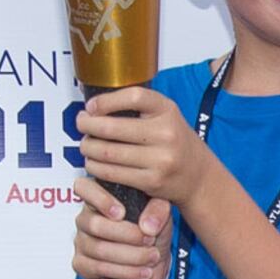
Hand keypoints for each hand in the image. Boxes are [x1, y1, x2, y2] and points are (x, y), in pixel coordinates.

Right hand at [73, 176, 171, 278]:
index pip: (84, 187)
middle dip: (128, 235)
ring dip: (131, 255)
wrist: (152, 264)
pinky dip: (125, 272)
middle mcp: (86, 218)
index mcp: (100, 198)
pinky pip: (98, 268)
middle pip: (95, 224)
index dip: (99, 198)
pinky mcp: (81, 264)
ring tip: (152, 257)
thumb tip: (147, 226)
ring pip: (99, 249)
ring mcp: (81, 242)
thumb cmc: (151, 233)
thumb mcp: (162, 215)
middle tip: (150, 240)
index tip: (122, 213)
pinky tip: (143, 272)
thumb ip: (158, 210)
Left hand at [74, 84, 219, 207]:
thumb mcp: (165, 115)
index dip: (106, 101)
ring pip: (108, 153)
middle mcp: (166, 133)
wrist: (198, 174)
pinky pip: (113, 173)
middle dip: (88, 126)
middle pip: (112, 128)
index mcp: (168, 110)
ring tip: (85, 145)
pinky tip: (93, 162)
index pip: (133, 97)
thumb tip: (95, 106)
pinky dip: (96, 168)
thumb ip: (138, 108)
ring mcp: (160, 159)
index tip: (91, 106)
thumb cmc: (174, 141)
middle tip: (81, 124)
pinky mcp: (151, 181)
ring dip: (89, 149)